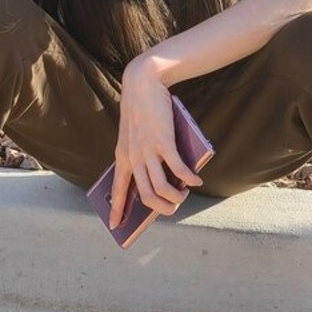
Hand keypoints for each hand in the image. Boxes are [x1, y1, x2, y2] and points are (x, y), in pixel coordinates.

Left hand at [110, 64, 202, 229]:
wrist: (142, 84)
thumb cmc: (143, 110)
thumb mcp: (135, 135)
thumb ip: (143, 154)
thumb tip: (166, 175)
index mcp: (122, 157)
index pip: (117, 189)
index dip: (116, 210)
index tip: (114, 226)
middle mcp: (132, 158)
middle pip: (145, 196)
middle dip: (161, 209)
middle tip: (172, 208)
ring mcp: (147, 151)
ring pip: (160, 189)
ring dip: (175, 198)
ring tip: (184, 195)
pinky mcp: (162, 142)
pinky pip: (177, 169)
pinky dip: (189, 179)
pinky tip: (197, 181)